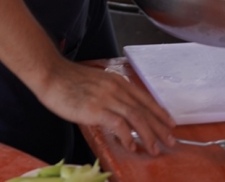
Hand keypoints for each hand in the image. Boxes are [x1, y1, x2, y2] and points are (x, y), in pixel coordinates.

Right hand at [38, 58, 175, 155]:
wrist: (52, 75)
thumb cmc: (71, 81)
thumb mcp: (97, 84)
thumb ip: (111, 95)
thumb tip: (120, 111)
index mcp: (118, 81)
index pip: (144, 98)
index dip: (159, 112)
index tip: (170, 123)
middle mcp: (116, 88)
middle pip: (144, 109)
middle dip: (160, 126)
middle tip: (171, 140)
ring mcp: (107, 98)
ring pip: (136, 117)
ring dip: (148, 134)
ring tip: (155, 149)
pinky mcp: (96, 109)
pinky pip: (118, 124)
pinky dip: (128, 136)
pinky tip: (132, 146)